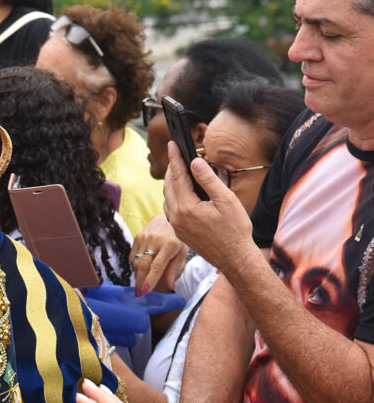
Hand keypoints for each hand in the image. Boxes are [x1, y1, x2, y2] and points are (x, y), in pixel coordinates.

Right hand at [130, 213, 187, 295]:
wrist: (169, 218)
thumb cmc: (178, 238)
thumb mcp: (182, 253)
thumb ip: (175, 269)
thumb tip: (170, 286)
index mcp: (170, 245)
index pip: (157, 266)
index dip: (150, 280)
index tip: (146, 291)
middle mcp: (155, 240)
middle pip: (144, 265)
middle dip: (140, 281)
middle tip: (139, 294)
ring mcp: (145, 238)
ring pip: (137, 262)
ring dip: (138, 275)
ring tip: (140, 284)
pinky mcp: (137, 237)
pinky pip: (133, 256)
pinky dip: (135, 266)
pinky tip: (140, 271)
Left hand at [163, 141, 254, 272]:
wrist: (235, 259)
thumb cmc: (235, 230)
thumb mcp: (227, 201)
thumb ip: (209, 180)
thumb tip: (195, 162)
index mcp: (187, 208)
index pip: (177, 176)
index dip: (175, 158)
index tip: (172, 144)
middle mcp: (176, 217)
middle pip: (169, 186)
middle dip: (172, 169)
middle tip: (176, 154)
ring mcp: (176, 226)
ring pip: (168, 198)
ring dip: (172, 183)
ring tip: (179, 170)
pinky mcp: (179, 232)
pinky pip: (171, 209)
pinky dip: (174, 197)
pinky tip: (182, 192)